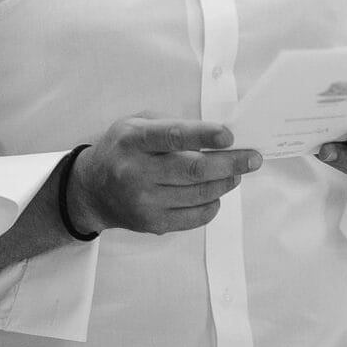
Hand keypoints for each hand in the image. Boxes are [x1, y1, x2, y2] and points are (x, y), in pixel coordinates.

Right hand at [68, 114, 261, 234]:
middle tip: (253, 158)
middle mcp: (136, 172)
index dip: (204, 135)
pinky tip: (218, 192)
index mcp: (133, 140)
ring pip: (199, 194)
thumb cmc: (123, 148)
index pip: (173, 136)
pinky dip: (213, 204)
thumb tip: (216, 135)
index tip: (229, 135)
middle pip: (194, 170)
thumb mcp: (138, 123)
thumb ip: (173, 125)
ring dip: (226, 182)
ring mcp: (144, 202)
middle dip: (231, 163)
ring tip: (238, 172)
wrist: (92, 189)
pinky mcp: (153, 223)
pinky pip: (194, 217)